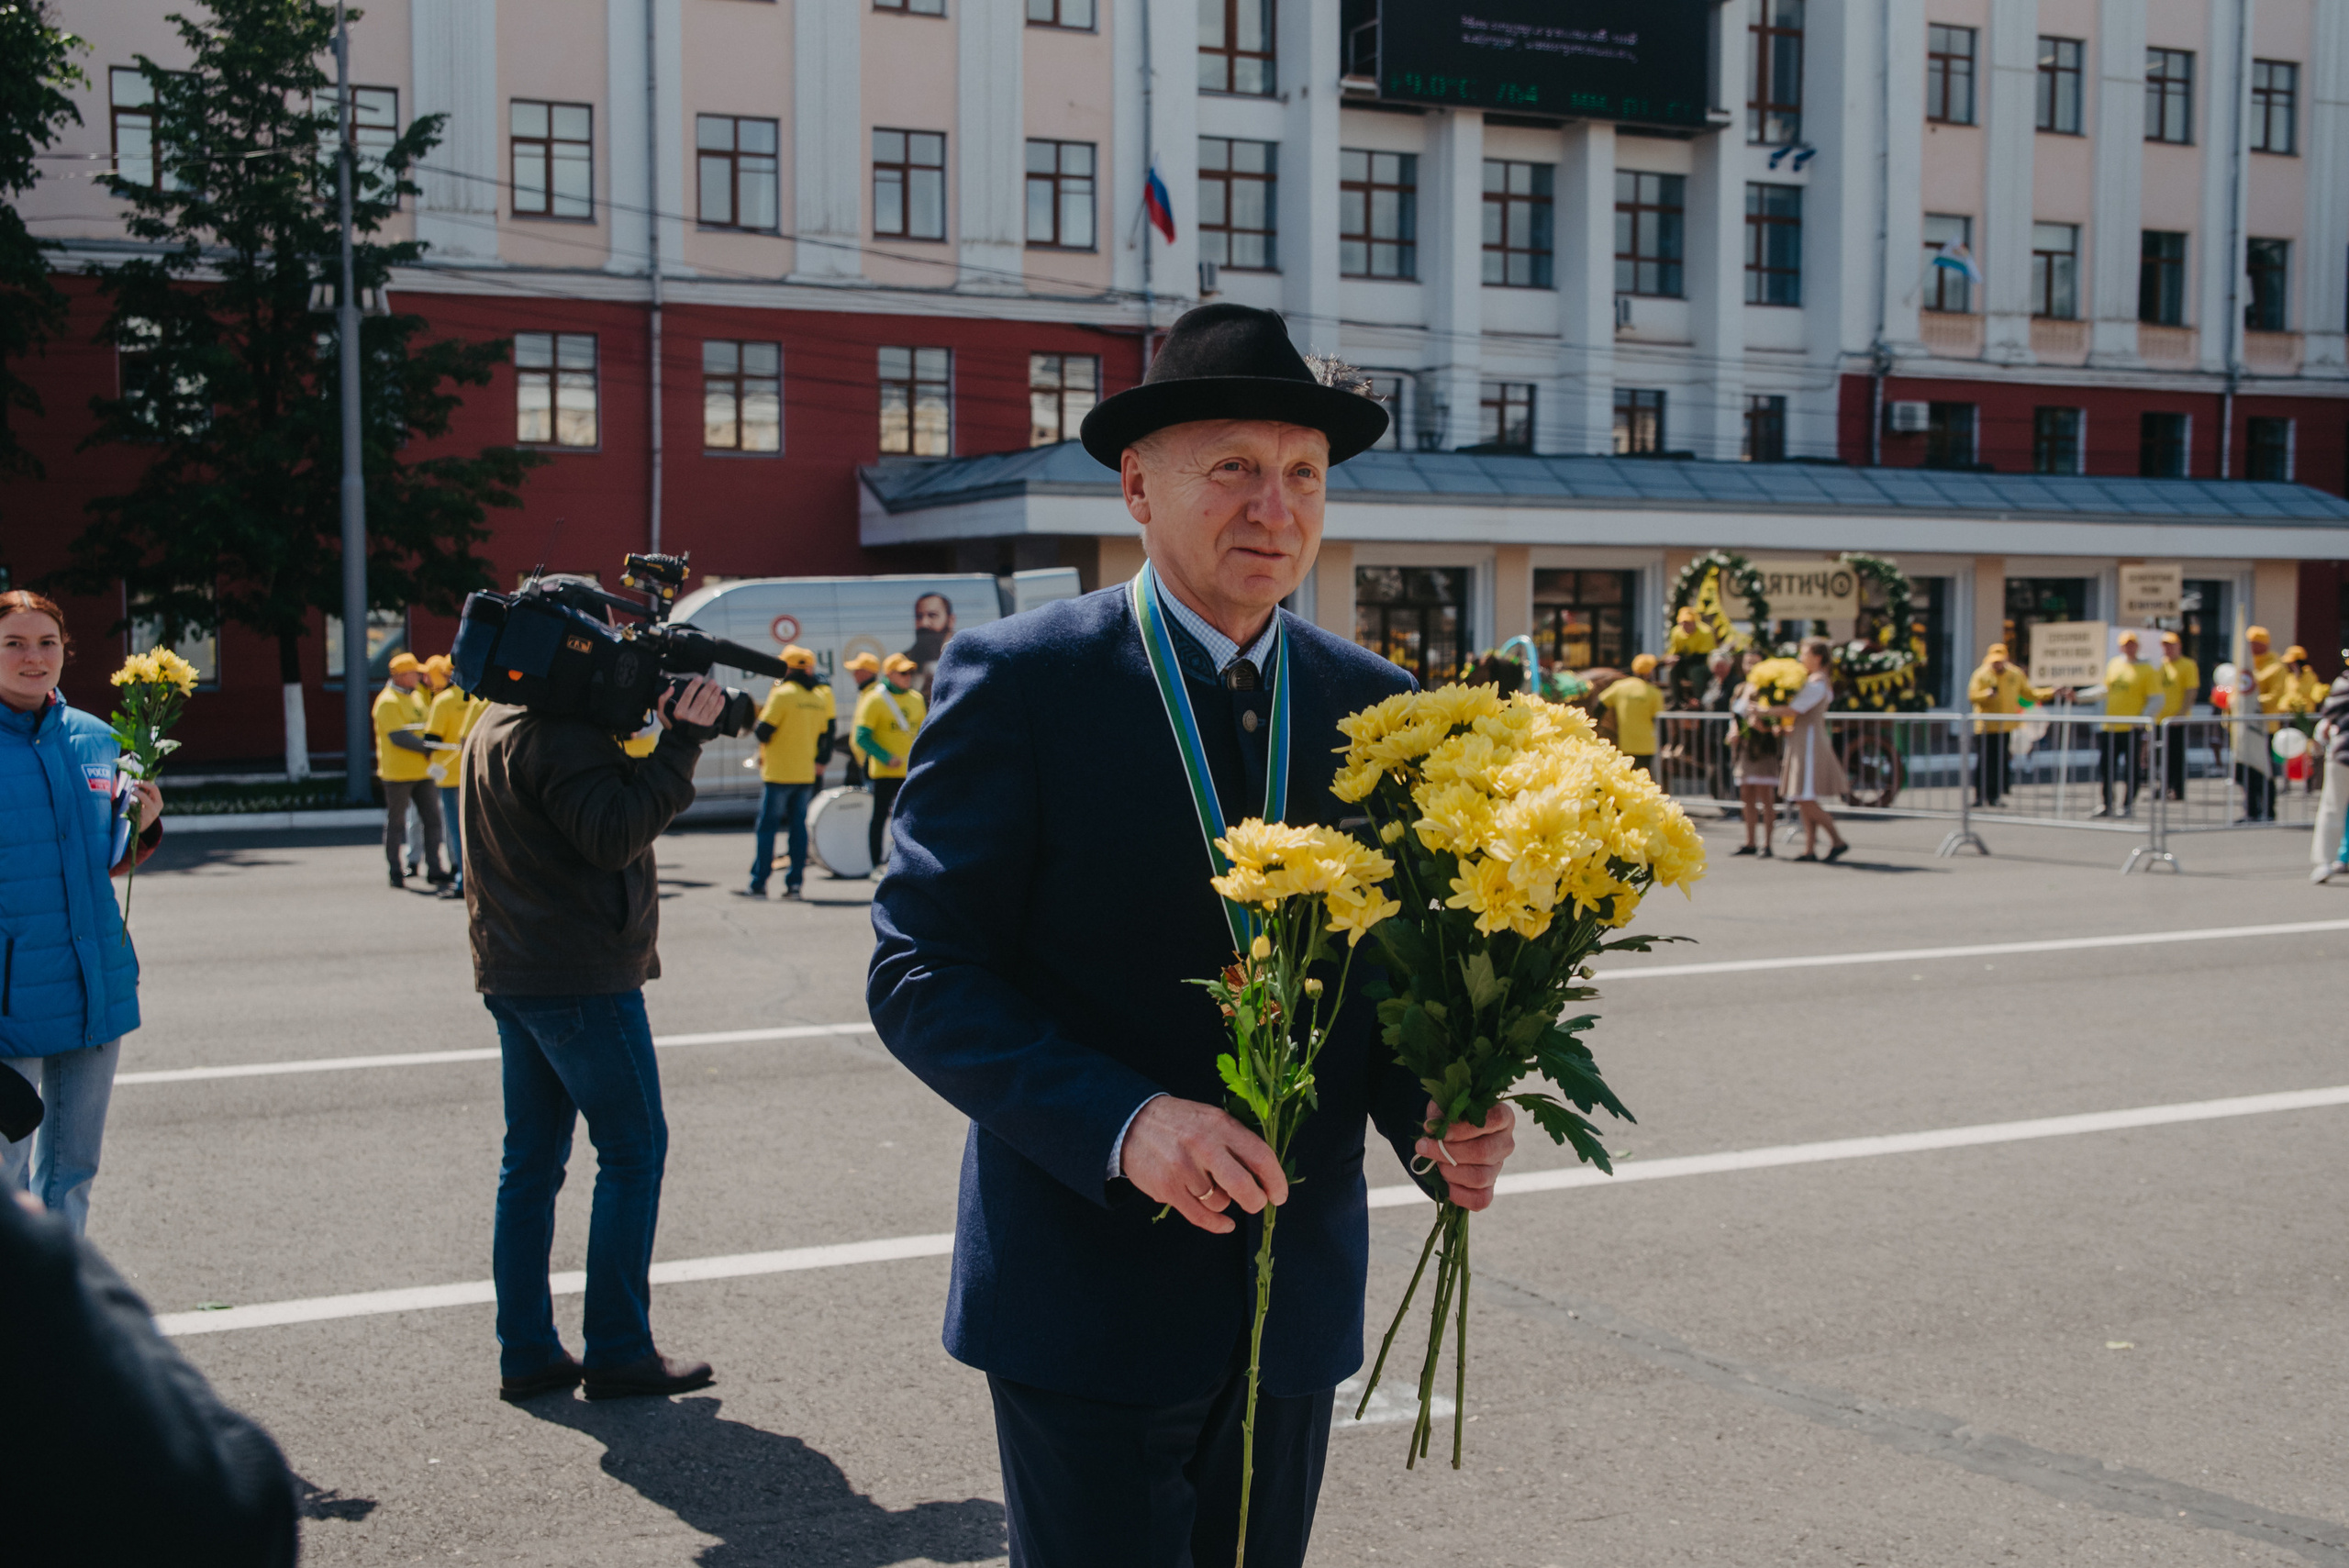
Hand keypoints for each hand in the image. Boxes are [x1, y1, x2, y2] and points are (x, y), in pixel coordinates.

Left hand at [127, 779, 161, 832]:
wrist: (144, 826)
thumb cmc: (146, 810)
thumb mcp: (149, 801)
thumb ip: (147, 791)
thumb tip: (144, 776)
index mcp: (159, 802)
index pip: (154, 788)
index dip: (144, 783)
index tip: (135, 781)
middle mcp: (155, 810)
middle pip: (144, 797)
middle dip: (136, 792)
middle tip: (131, 791)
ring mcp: (148, 817)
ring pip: (136, 806)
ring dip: (131, 803)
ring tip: (131, 803)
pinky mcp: (140, 823)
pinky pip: (131, 813)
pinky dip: (128, 811)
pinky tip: (130, 813)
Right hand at [658, 676, 724, 729]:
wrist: (681, 743)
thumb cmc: (672, 726)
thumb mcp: (662, 714)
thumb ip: (663, 700)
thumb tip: (671, 688)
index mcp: (679, 712)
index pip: (688, 694)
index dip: (694, 684)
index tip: (699, 678)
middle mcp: (690, 716)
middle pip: (701, 698)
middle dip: (708, 688)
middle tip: (712, 681)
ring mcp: (700, 721)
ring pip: (710, 704)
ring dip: (715, 694)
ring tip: (718, 687)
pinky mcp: (707, 725)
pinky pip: (715, 712)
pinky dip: (720, 704)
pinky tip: (721, 697)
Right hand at [1120, 1095, 1287, 1234]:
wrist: (1132, 1123)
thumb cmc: (1180, 1123)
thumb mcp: (1211, 1119)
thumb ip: (1236, 1142)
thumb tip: (1265, 1175)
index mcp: (1220, 1125)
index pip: (1260, 1156)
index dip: (1275, 1180)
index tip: (1280, 1195)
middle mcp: (1203, 1145)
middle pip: (1243, 1185)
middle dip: (1255, 1201)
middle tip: (1256, 1203)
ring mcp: (1183, 1168)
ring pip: (1220, 1202)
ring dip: (1223, 1202)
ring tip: (1210, 1187)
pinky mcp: (1167, 1188)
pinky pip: (1200, 1216)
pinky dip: (1217, 1224)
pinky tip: (1225, 1224)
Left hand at [1416, 1101, 1515, 1212]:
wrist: (1448, 1135)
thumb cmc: (1450, 1115)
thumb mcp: (1445, 1105)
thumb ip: (1441, 1113)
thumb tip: (1432, 1128)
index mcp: (1503, 1117)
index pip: (1494, 1120)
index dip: (1464, 1127)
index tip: (1437, 1132)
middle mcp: (1505, 1143)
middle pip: (1484, 1152)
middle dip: (1448, 1152)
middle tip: (1424, 1147)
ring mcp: (1498, 1167)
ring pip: (1480, 1177)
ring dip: (1450, 1172)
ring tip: (1435, 1163)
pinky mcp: (1489, 1187)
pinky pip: (1480, 1199)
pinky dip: (1459, 1195)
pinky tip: (1444, 1184)